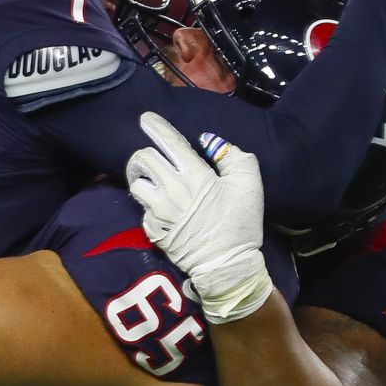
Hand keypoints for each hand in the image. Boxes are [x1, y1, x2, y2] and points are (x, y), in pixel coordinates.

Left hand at [124, 111, 271, 323]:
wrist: (226, 267)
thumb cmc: (240, 224)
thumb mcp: (249, 185)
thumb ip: (233, 156)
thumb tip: (210, 141)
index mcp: (195, 176)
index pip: (168, 143)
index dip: (155, 126)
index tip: (146, 119)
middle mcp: (172, 191)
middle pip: (143, 159)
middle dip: (146, 153)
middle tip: (155, 157)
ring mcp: (159, 212)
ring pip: (136, 183)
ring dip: (143, 178)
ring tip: (154, 180)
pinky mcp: (153, 230)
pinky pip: (142, 209)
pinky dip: (149, 204)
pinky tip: (162, 207)